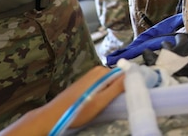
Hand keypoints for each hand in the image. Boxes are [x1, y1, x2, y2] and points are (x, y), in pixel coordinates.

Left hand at [0, 66, 124, 134]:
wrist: (53, 116)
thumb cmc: (78, 110)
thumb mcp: (100, 101)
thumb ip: (117, 87)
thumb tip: (134, 74)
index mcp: (102, 71)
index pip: (125, 74)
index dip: (130, 84)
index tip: (133, 96)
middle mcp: (97, 70)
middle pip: (118, 78)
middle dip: (121, 88)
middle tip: (121, 102)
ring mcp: (91, 76)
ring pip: (111, 83)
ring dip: (113, 92)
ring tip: (112, 104)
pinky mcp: (87, 83)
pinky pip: (103, 85)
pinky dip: (106, 93)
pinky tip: (103, 102)